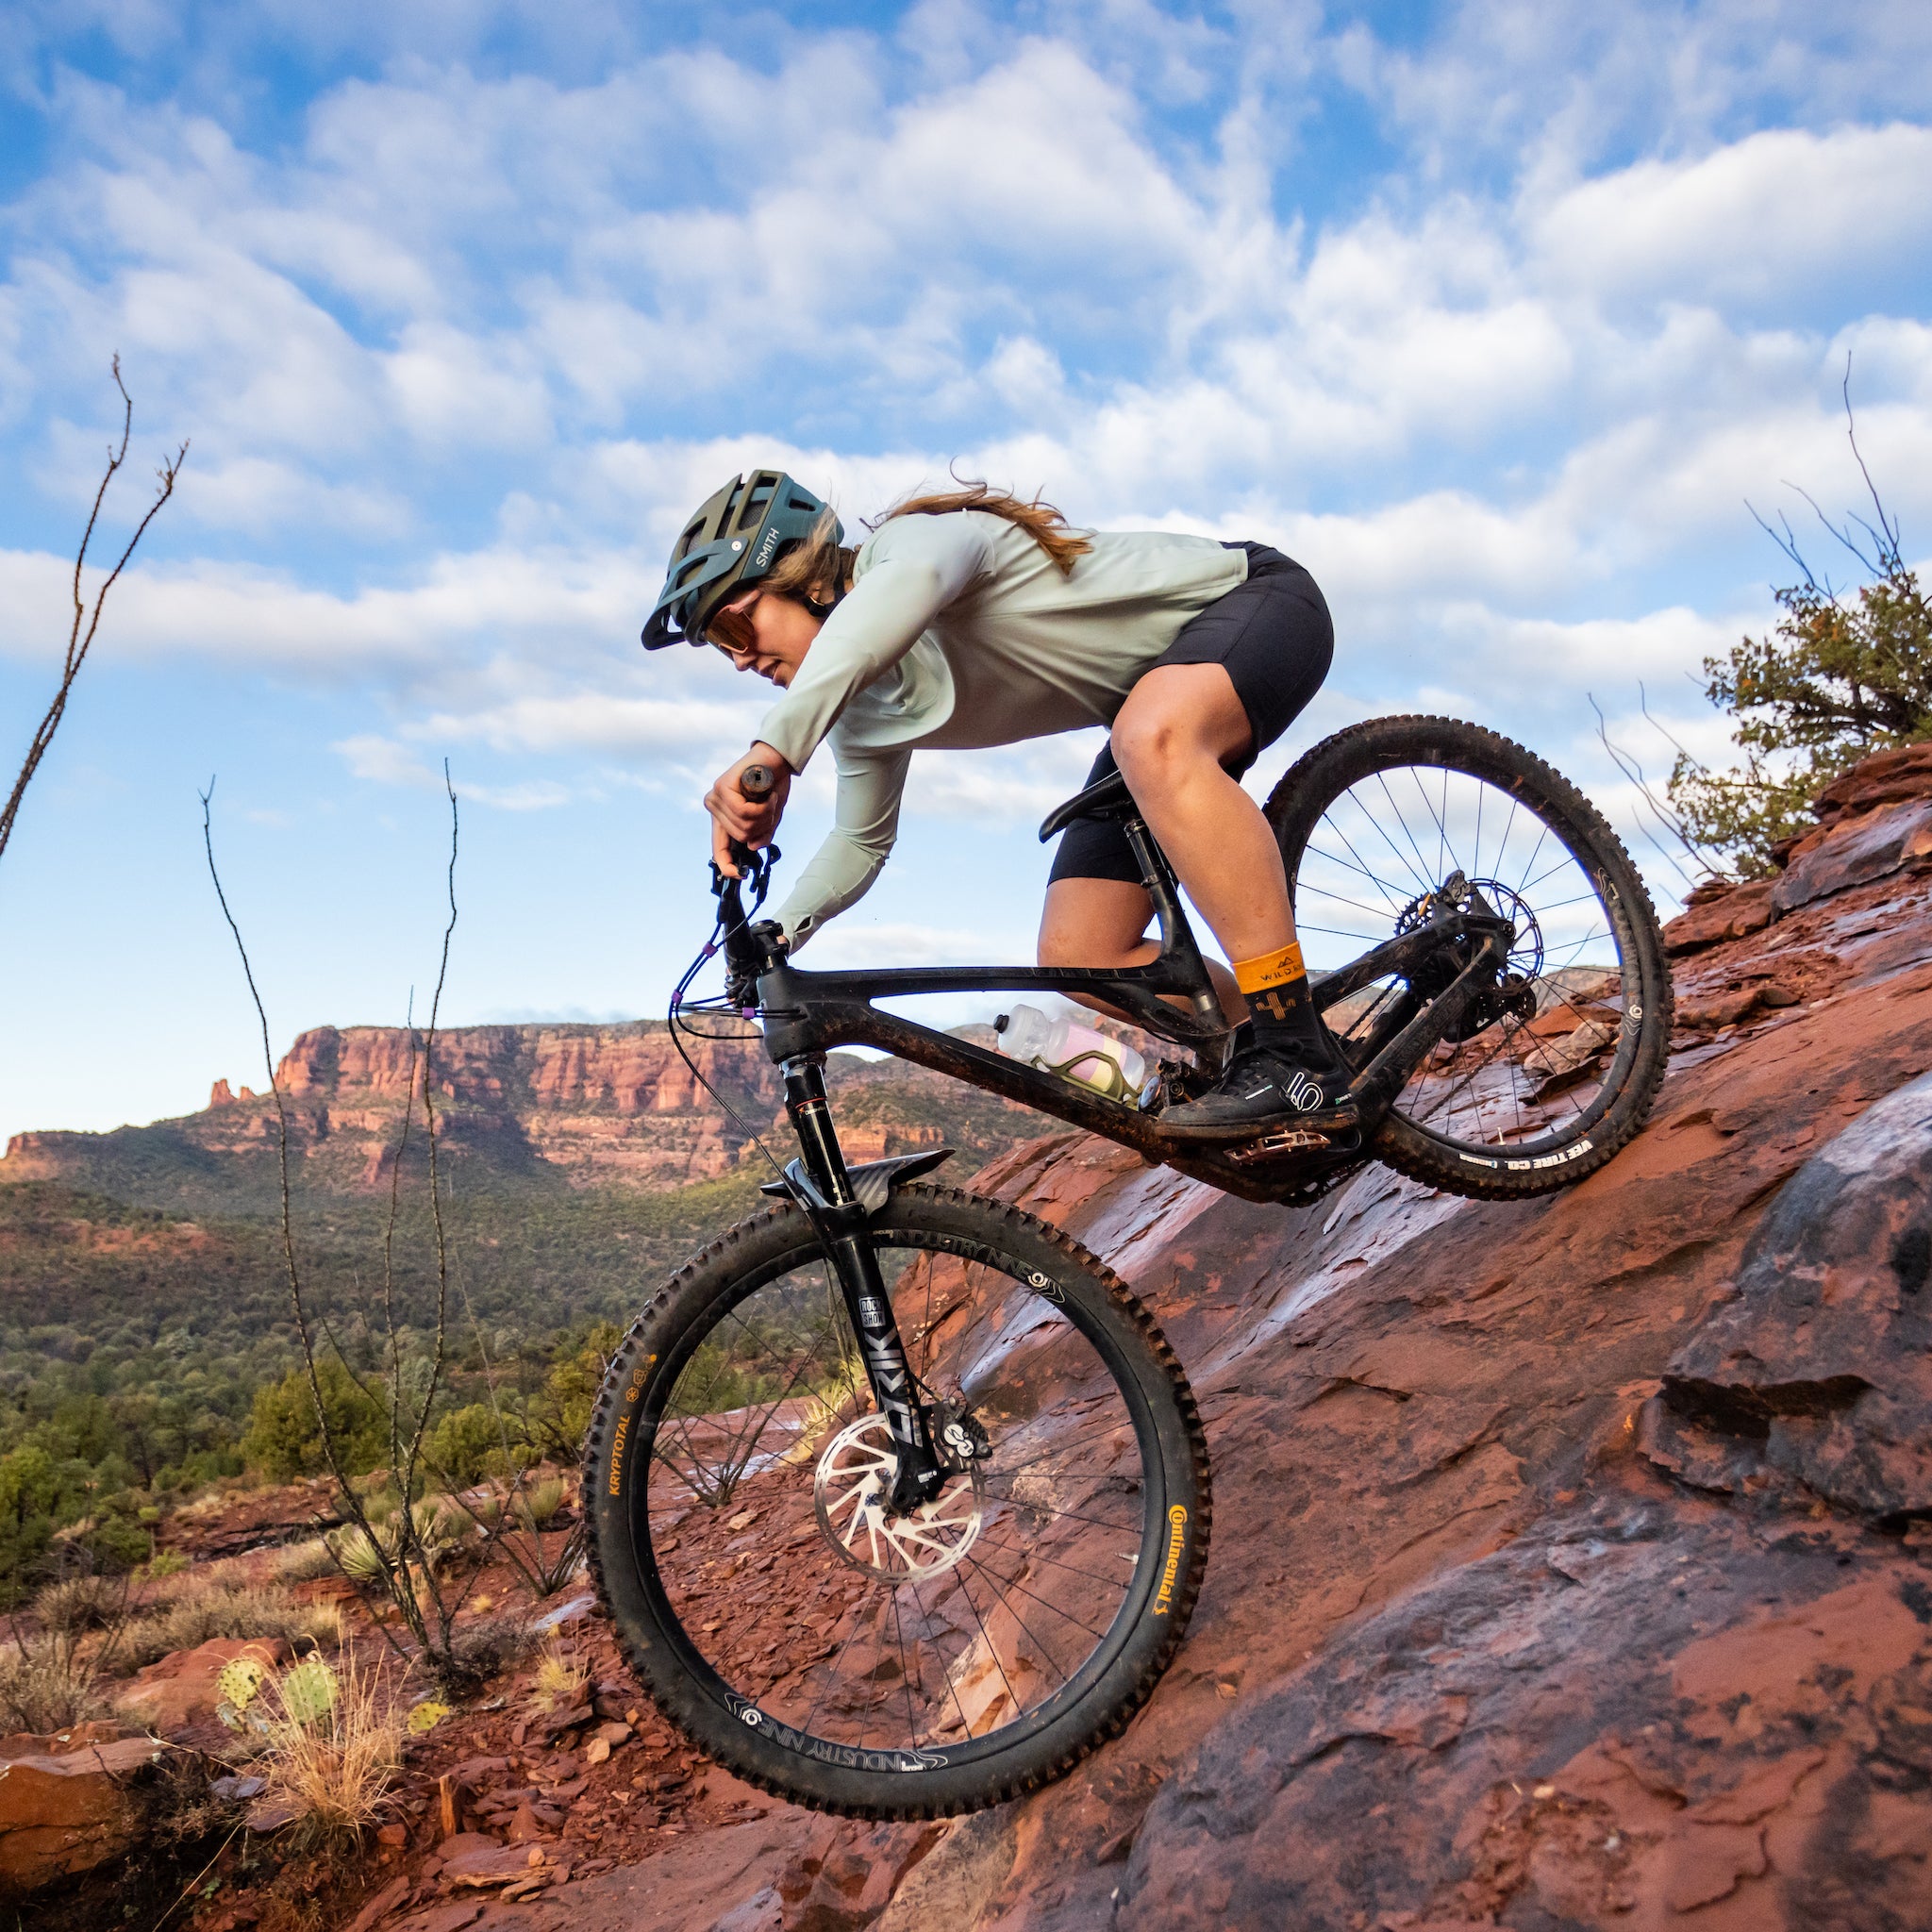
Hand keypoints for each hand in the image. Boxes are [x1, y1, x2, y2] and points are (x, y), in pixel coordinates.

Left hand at [705, 744, 791, 877]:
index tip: (738, 875)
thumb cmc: (772, 787)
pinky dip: (762, 807)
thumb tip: (752, 846)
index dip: (727, 864)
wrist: (777, 760)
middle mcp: (715, 807)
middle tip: (771, 808)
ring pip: (744, 826)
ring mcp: (716, 797)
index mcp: (723, 818)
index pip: (719, 848)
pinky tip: (766, 794)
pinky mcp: (721, 789)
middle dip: (762, 826)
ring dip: (765, 815)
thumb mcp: (770, 819)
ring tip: (769, 799)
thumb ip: (761, 835)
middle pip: (741, 837)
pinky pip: (745, 813)